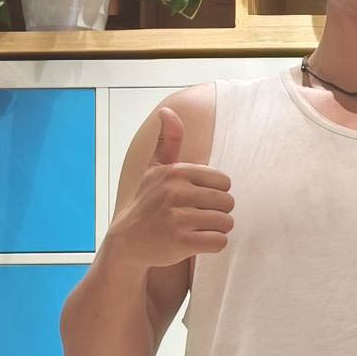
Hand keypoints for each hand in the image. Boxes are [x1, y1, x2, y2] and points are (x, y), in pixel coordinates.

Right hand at [108, 106, 233, 267]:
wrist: (128, 240)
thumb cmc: (148, 202)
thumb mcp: (156, 169)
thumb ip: (168, 140)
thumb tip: (167, 110)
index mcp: (176, 172)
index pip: (224, 182)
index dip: (215, 194)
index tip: (196, 200)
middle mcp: (176, 192)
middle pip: (228, 203)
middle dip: (218, 213)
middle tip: (197, 217)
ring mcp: (178, 218)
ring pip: (226, 223)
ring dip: (216, 229)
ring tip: (195, 229)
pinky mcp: (181, 242)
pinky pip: (220, 242)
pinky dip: (213, 245)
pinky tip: (196, 242)